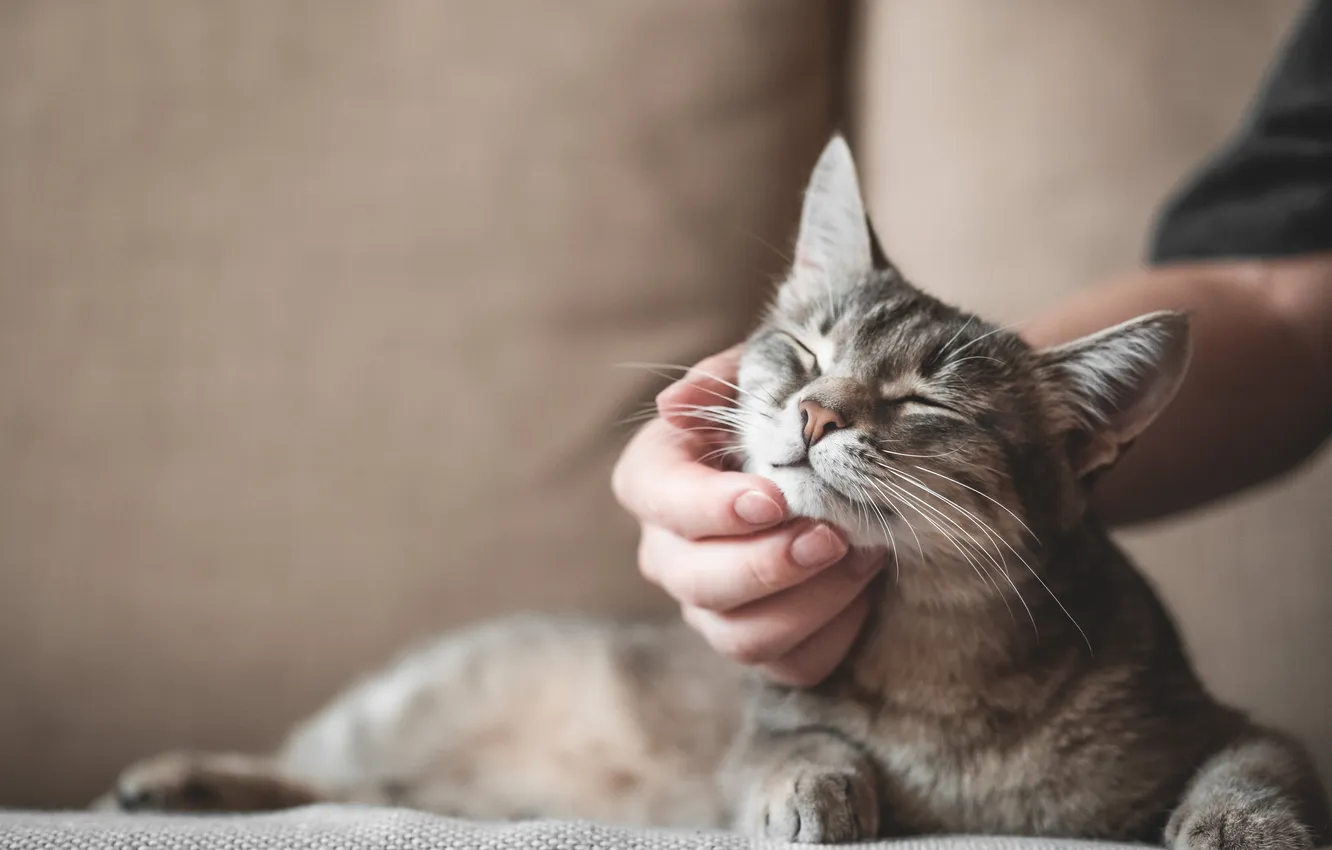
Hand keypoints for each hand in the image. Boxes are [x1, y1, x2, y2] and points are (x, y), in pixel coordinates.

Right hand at [612, 346, 882, 685]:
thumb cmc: (785, 411)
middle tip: (831, 536)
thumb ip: (722, 377)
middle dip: (767, 564)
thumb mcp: (759, 374)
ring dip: (808, 602)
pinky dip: (833, 633)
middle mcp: (669, 552)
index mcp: (655, 479)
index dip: (708, 506)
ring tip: (863, 556)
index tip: (772, 498)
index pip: (656, 499)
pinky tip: (866, 590)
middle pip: (694, 581)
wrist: (839, 460)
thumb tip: (672, 405)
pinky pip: (790, 665)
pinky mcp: (759, 644)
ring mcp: (709, 608)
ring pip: (739, 636)